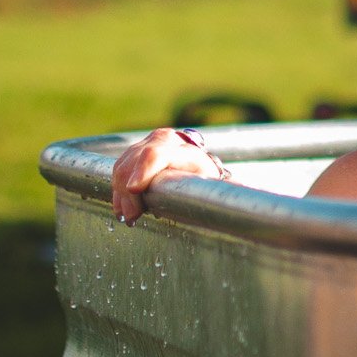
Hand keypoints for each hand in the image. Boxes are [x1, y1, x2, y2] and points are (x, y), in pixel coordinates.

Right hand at [111, 128, 228, 225]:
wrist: (196, 164)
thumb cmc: (207, 182)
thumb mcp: (215, 186)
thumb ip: (223, 194)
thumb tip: (239, 202)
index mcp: (186, 150)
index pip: (157, 154)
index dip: (144, 170)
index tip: (134, 189)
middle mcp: (165, 140)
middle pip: (136, 160)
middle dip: (128, 191)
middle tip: (131, 216)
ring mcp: (147, 142)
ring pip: (123, 164)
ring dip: (120, 192)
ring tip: (127, 215)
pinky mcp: (134, 150)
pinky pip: (119, 167)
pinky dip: (117, 188)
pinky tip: (122, 207)